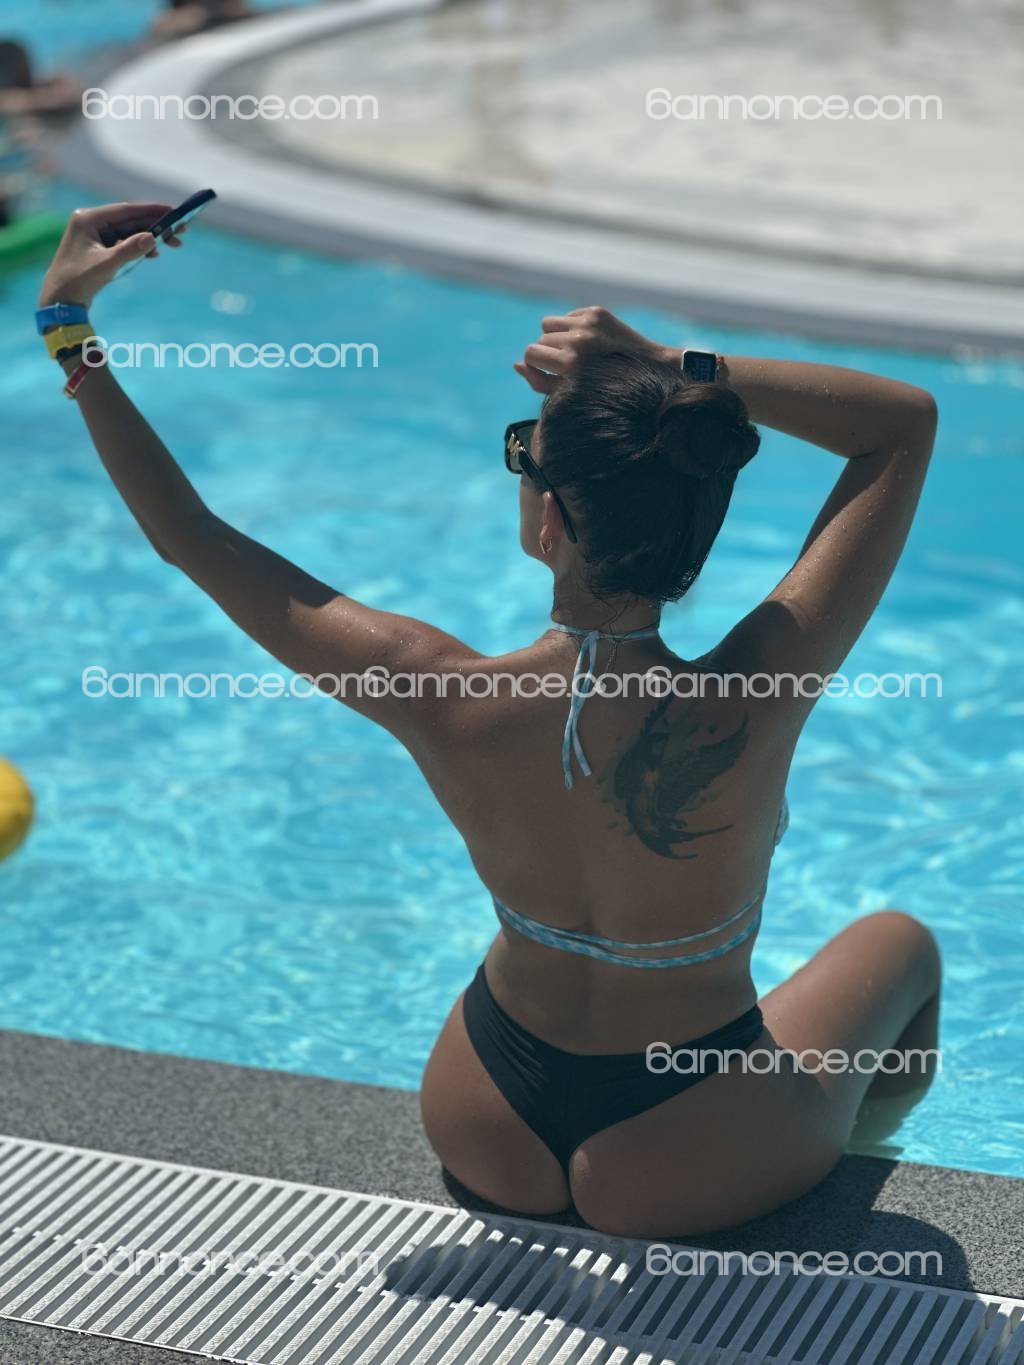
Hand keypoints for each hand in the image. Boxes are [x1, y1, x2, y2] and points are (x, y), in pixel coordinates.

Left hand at [38, 201, 187, 309]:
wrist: (60, 300)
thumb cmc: (77, 280)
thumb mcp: (106, 264)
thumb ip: (129, 249)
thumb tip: (152, 237)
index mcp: (88, 218)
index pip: (125, 210)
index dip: (151, 210)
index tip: (173, 211)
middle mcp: (91, 222)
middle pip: (130, 220)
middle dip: (156, 225)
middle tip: (181, 229)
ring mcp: (96, 235)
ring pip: (130, 232)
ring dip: (151, 238)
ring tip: (174, 243)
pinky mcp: (100, 248)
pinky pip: (125, 243)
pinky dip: (140, 247)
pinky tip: (154, 253)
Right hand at [514, 306, 676, 393]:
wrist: (649, 369)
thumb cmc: (606, 389)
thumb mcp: (570, 393)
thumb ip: (539, 382)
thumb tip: (517, 365)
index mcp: (571, 363)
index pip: (531, 353)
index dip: (535, 364)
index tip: (545, 370)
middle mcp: (578, 339)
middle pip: (540, 339)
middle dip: (547, 352)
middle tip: (565, 365)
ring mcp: (588, 322)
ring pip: (549, 323)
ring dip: (555, 336)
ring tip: (572, 350)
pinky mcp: (597, 312)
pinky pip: (568, 315)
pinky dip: (572, 327)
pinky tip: (589, 341)